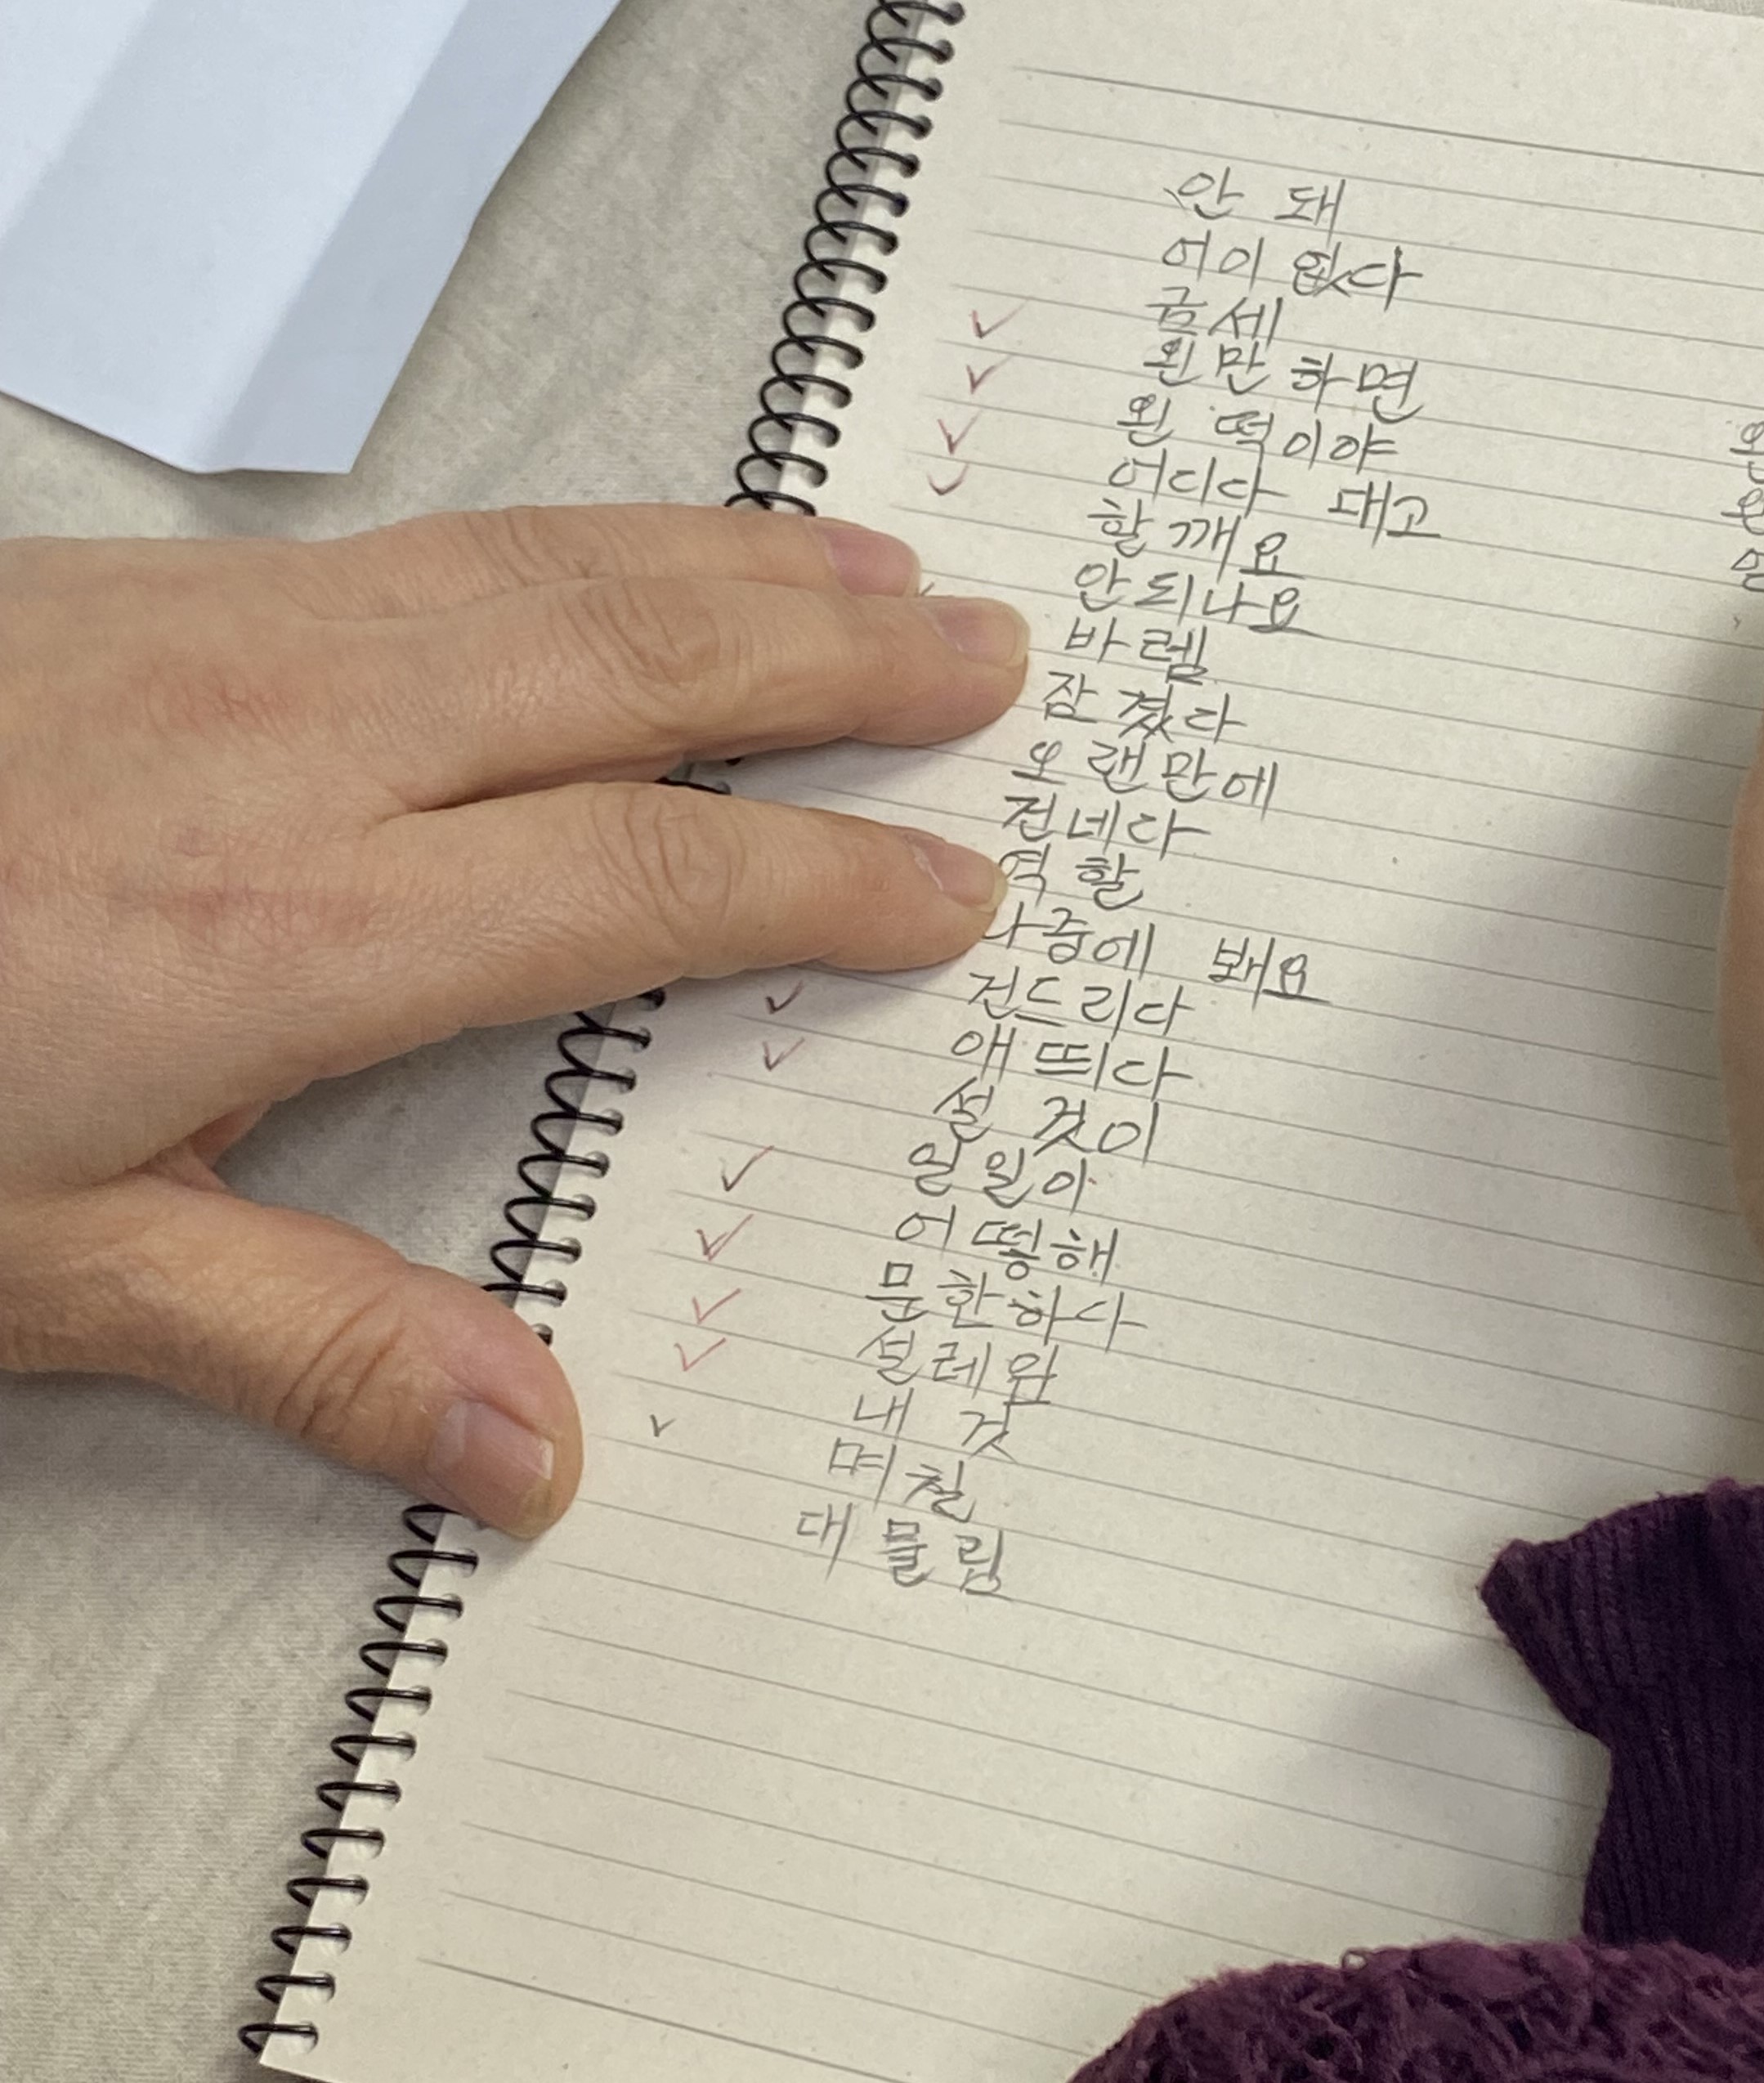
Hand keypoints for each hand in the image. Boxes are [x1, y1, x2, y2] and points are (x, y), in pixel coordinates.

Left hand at [0, 505, 1023, 1535]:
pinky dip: (590, 532)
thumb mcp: (48, 1262)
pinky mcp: (155, 589)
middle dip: (836, 663)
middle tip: (986, 655)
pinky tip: (635, 549)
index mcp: (295, 927)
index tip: (945, 887)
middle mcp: (293, 746)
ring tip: (873, 565)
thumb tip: (527, 1456)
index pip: (636, 883)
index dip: (820, 886)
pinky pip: (442, 534)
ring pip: (550, 567)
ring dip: (736, 564)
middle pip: (633, 670)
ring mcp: (225, 637)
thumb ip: (311, 1344)